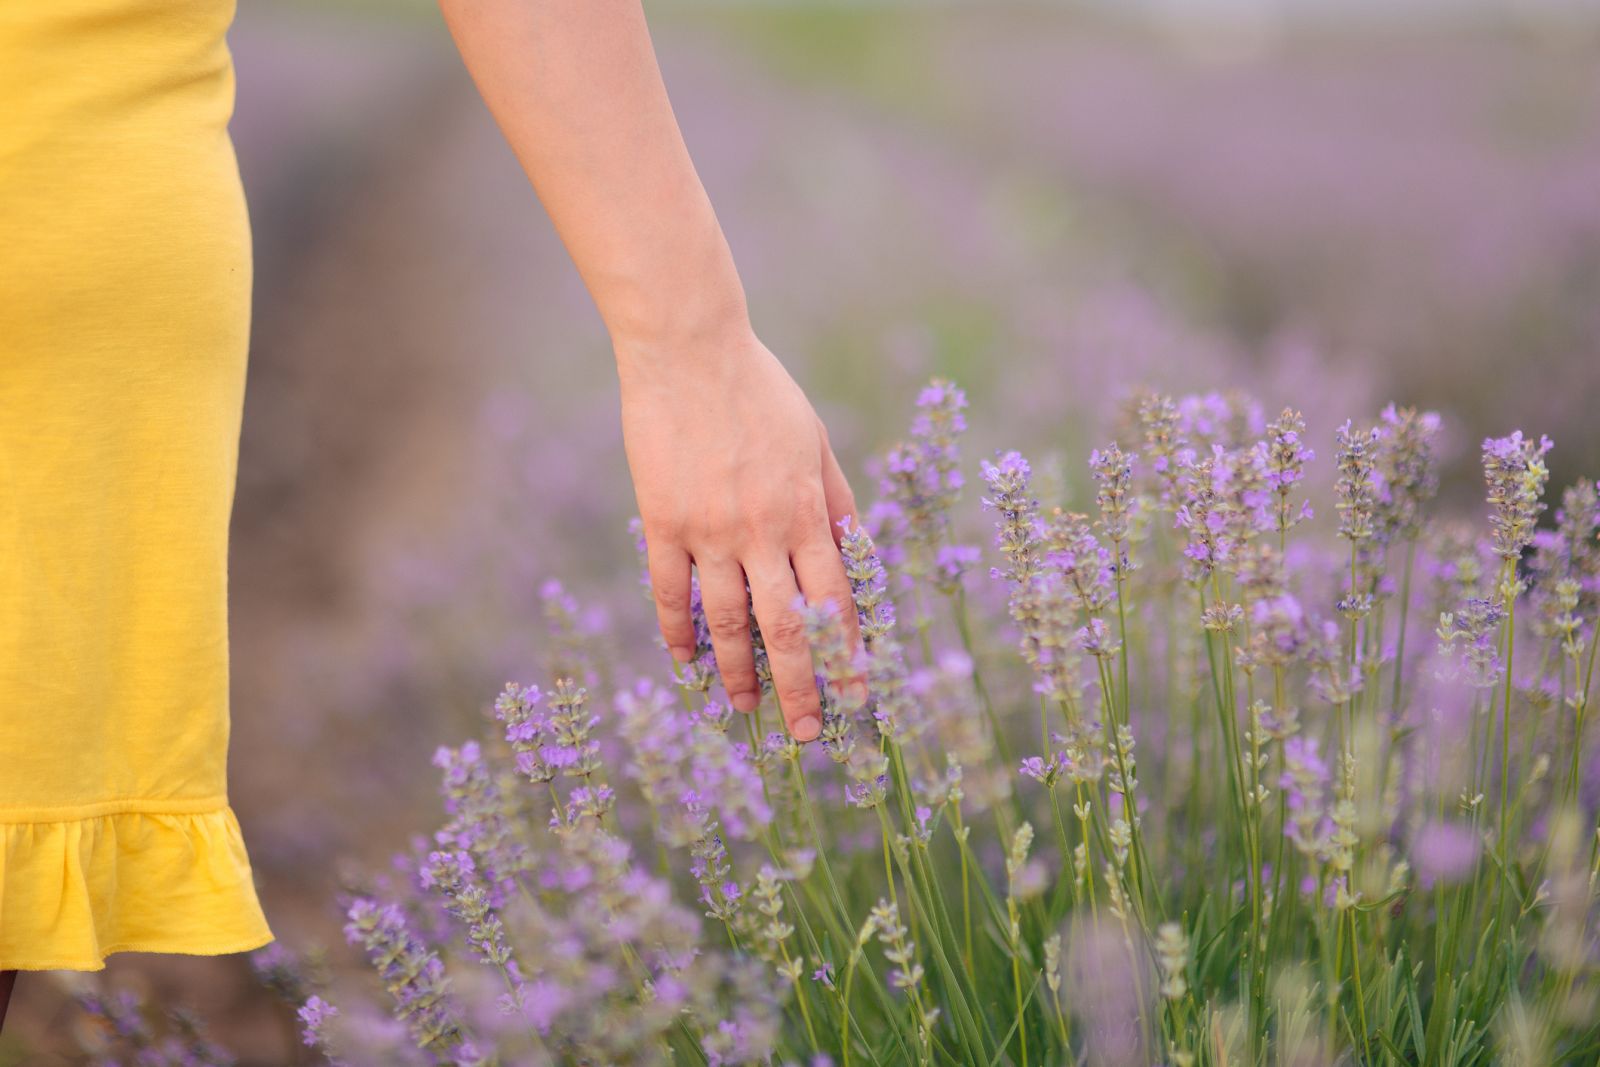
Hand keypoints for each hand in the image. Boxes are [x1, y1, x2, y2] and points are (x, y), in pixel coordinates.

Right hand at [617, 318, 862, 740]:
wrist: (689, 348)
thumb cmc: (761, 390)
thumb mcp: (816, 441)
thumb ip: (836, 502)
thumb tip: (857, 555)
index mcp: (808, 511)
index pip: (835, 601)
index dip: (847, 655)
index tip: (858, 697)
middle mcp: (762, 530)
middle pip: (786, 629)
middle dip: (801, 688)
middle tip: (809, 734)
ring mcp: (709, 530)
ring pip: (727, 623)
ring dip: (739, 675)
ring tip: (745, 711)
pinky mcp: (662, 522)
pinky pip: (671, 593)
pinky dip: (679, 634)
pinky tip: (686, 663)